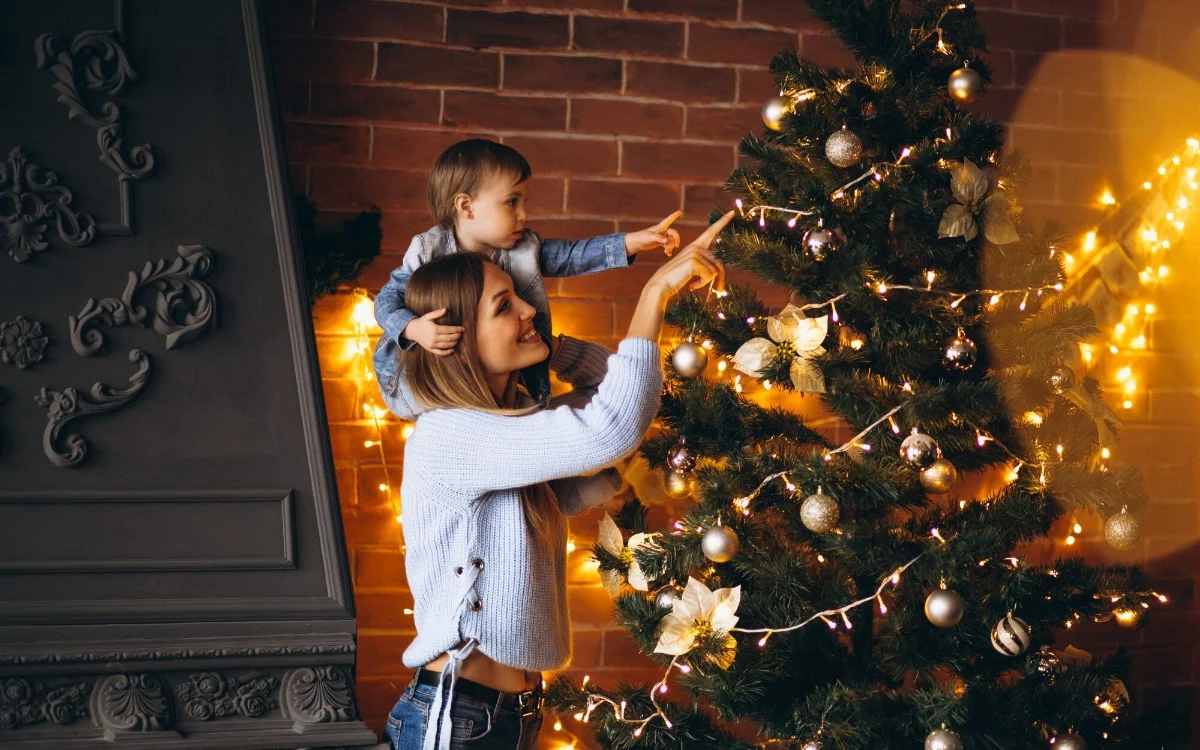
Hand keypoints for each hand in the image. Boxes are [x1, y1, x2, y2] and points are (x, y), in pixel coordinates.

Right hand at [403, 308, 464, 355]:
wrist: (412, 330)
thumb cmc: (422, 322)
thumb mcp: (428, 316)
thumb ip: (437, 313)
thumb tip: (446, 309)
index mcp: (434, 329)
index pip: (449, 330)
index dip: (457, 329)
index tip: (463, 329)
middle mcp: (434, 338)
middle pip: (450, 338)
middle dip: (457, 336)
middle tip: (461, 334)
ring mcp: (432, 345)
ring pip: (446, 345)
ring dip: (454, 343)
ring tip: (458, 339)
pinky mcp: (430, 349)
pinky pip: (440, 352)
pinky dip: (447, 352)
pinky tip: (452, 350)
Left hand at [624, 210, 681, 255]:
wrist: (637, 242)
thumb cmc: (642, 237)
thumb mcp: (650, 237)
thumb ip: (658, 238)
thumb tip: (666, 241)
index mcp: (660, 227)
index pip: (669, 220)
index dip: (674, 216)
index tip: (680, 211)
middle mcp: (663, 231)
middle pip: (673, 234)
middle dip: (675, 240)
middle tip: (676, 246)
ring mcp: (662, 237)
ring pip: (671, 241)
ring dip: (670, 246)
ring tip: (666, 252)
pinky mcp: (660, 242)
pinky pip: (667, 245)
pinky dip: (669, 250)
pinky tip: (668, 254)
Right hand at [624, 211, 732, 342]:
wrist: (661, 285)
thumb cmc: (678, 279)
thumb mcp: (694, 270)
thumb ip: (706, 266)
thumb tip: (720, 272)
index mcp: (696, 246)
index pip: (712, 232)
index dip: (722, 222)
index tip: (732, 212)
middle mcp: (696, 246)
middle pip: (720, 263)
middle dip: (721, 279)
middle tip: (718, 290)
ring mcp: (695, 253)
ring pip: (715, 271)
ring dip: (706, 282)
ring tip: (693, 284)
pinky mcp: (694, 261)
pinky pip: (708, 276)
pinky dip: (701, 284)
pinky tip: (691, 285)